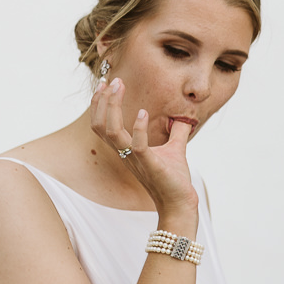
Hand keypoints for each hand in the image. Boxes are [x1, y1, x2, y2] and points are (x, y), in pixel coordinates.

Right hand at [90, 76, 198, 218]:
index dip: (100, 104)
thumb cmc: (174, 180)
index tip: (106, 84)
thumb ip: (177, 133)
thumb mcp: (175, 150)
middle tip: (111, 80)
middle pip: (100, 125)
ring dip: (113, 107)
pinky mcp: (150, 165)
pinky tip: (143, 112)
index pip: (103, 124)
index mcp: (127, 149)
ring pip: (111, 132)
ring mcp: (135, 160)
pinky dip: (139, 128)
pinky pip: (137, 145)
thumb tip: (184, 120)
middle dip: (102, 101)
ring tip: (119, 88)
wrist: (180, 203)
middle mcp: (126, 154)